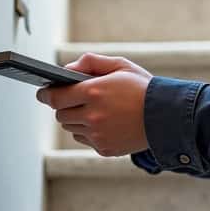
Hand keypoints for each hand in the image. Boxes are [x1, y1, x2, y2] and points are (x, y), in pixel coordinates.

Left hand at [36, 53, 152, 156]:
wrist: (167, 117)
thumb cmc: (144, 88)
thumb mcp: (120, 65)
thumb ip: (90, 62)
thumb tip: (67, 69)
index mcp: (94, 91)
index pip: (55, 96)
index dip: (45, 94)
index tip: (42, 93)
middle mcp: (93, 116)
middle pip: (60, 114)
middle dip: (64, 106)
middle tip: (75, 100)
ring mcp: (98, 135)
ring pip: (71, 127)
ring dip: (76, 119)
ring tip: (94, 110)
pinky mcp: (104, 148)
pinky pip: (85, 139)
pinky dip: (89, 131)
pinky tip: (105, 123)